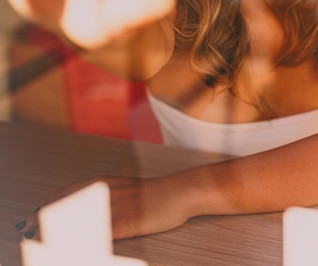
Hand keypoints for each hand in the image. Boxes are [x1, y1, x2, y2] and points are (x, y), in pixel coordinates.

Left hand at [16, 175, 191, 239]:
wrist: (179, 192)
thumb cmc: (155, 195)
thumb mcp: (128, 192)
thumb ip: (108, 198)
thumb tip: (89, 209)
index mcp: (108, 184)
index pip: (71, 190)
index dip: (51, 201)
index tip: (33, 211)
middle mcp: (110, 192)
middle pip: (72, 202)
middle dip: (47, 213)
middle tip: (28, 223)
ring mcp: (120, 206)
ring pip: (85, 217)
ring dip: (63, 227)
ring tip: (44, 236)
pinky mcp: (131, 220)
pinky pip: (106, 230)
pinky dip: (90, 237)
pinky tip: (79, 244)